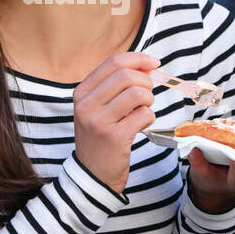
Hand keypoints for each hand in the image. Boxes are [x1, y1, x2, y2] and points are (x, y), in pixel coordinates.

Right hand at [72, 52, 160, 193]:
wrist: (92, 174)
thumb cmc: (100, 136)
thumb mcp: (97, 108)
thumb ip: (116, 85)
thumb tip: (146, 65)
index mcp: (81, 92)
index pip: (113, 62)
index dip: (138, 59)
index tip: (153, 63)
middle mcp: (86, 105)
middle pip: (127, 76)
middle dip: (145, 82)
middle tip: (146, 95)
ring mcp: (99, 121)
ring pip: (138, 94)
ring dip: (148, 101)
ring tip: (142, 111)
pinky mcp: (115, 137)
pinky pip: (144, 114)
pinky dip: (149, 117)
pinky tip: (141, 125)